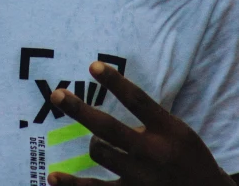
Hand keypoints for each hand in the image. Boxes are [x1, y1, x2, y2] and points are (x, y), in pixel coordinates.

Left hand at [48, 61, 233, 185]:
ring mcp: (139, 178)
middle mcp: (151, 153)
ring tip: (98, 141)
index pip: (137, 100)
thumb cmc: (188, 157)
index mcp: (167, 130)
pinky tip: (52, 176)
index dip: (114, 81)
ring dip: (94, 143)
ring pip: (100, 152)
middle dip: (79, 110)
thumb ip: (150, 118)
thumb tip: (116, 99)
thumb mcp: (178, 131)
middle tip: (57, 95)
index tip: (92, 66)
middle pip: (108, 127)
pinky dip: (72, 184)